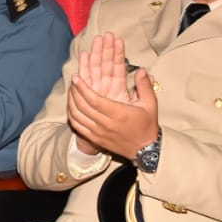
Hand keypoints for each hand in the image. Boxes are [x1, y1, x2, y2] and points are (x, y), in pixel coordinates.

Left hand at [67, 33, 157, 157]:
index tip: (76, 77)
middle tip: (72, 80)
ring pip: (78, 116)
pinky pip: (78, 126)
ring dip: (71, 102)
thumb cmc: (147, 126)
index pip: (94, 100)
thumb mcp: (150, 104)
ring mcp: (98, 133)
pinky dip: (72, 115)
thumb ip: (144, 86)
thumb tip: (141, 70)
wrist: (145, 150)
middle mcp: (106, 124)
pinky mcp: (95, 139)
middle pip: (83, 106)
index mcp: (118, 114)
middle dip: (75, 91)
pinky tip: (72, 106)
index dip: (83, 88)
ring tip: (71, 91)